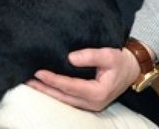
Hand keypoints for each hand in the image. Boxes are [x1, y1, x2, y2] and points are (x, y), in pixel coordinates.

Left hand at [26, 47, 140, 111]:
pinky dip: (54, 92)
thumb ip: (90, 55)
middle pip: (63, 96)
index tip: (39, 72)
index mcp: (98, 92)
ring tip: (29, 82)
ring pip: (63, 99)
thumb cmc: (120, 61)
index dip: (53, 80)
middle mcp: (93, 103)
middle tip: (27, 79)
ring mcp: (89, 104)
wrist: (131, 69)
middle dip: (44, 88)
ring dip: (46, 91)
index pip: (70, 86)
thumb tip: (70, 57)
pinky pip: (67, 98)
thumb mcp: (109, 54)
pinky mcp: (86, 101)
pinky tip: (43, 84)